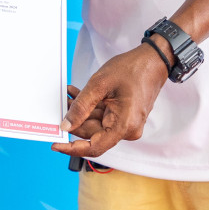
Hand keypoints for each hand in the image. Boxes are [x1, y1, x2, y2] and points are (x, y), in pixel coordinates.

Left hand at [52, 44, 168, 157]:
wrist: (152, 61)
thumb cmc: (132, 69)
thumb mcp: (100, 84)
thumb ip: (81, 106)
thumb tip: (66, 125)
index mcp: (124, 126)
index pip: (95, 147)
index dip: (73, 148)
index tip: (56, 145)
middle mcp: (127, 130)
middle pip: (93, 133)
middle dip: (74, 119)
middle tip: (60, 103)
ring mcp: (127, 124)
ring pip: (96, 123)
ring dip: (81, 110)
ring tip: (68, 94)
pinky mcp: (124, 117)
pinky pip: (103, 117)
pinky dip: (90, 107)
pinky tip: (78, 94)